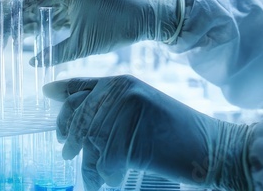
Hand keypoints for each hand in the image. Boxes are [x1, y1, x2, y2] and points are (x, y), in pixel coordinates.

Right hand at [22, 0, 183, 64]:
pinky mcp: (82, 6)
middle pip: (32, 4)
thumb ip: (56, 53)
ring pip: (44, 11)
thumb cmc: (118, 21)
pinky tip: (31, 39)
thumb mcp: (84, 42)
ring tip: (8, 40)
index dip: (9, 16)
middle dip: (14, 21)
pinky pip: (57, 15)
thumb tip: (32, 63)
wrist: (151, 13)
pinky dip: (44, 26)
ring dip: (27, 24)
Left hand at [44, 75, 253, 190]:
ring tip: (95, 176)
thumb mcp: (140, 107)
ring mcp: (128, 114)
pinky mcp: (133, 139)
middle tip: (68, 153)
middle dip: (69, 136)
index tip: (49, 101)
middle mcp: (122, 92)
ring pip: (89, 142)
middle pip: (77, 115)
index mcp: (122, 82)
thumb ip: (108, 105)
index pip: (80, 87)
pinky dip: (105, 175)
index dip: (62, 98)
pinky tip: (112, 180)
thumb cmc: (176, 131)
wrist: (214, 147)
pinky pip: (104, 161)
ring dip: (88, 164)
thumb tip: (63, 103)